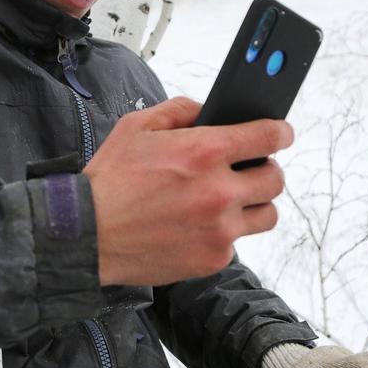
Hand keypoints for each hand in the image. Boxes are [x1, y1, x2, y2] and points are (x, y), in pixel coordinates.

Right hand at [82, 96, 291, 285]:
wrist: (88, 235)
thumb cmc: (108, 181)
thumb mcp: (137, 127)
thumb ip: (179, 110)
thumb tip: (207, 110)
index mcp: (204, 152)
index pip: (268, 136)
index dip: (280, 132)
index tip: (280, 134)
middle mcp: (219, 191)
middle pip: (276, 178)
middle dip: (265, 169)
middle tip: (246, 169)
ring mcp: (220, 229)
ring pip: (267, 214)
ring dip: (254, 204)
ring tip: (228, 201)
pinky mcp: (213, 258)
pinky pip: (236, 242)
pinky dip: (223, 233)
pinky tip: (197, 226)